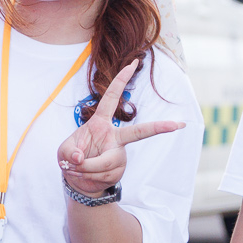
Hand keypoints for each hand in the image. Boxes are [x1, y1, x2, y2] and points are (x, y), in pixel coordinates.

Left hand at [55, 58, 185, 194]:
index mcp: (100, 123)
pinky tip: (84, 176)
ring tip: (76, 169)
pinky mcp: (118, 169)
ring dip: (86, 168)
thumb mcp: (64, 152)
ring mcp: (119, 154)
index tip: (134, 62)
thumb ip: (70, 153)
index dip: (121, 80)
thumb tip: (81, 159)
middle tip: (179, 125)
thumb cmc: (71, 159)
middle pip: (138, 132)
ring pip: (106, 162)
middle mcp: (114, 137)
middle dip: (159, 128)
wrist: (78, 180)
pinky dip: (88, 177)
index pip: (112, 98)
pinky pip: (103, 174)